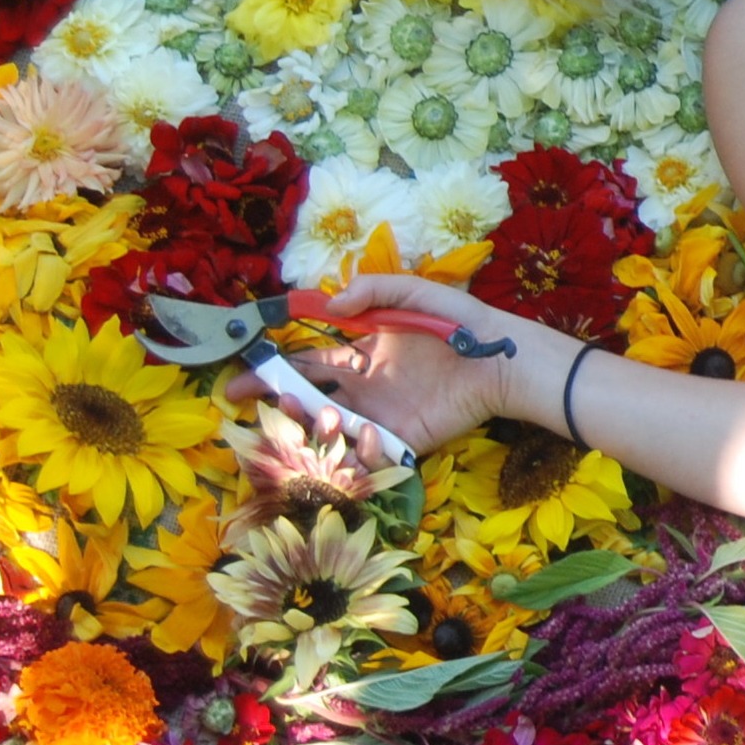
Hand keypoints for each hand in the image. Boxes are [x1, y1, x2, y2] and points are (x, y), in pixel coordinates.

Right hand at [225, 273, 527, 467]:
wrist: (500, 360)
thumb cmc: (459, 322)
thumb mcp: (412, 293)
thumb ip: (372, 291)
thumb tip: (330, 305)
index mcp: (362, 354)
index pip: (308, 362)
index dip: (275, 367)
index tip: (245, 371)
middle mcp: (364, 388)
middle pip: (308, 398)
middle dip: (274, 400)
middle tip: (247, 400)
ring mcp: (381, 417)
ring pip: (330, 429)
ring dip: (311, 425)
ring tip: (313, 414)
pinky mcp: (402, 441)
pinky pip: (368, 454)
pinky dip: (357, 449)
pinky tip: (364, 430)